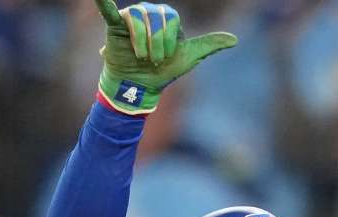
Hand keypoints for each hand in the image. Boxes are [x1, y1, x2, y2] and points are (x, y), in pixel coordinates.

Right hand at [94, 1, 236, 113]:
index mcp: (166, 17)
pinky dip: (103, 3)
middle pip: (155, 18)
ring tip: (141, 57)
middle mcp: (149, 13)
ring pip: (137, 20)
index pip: (171, 19)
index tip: (165, 58)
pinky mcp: (115, 26)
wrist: (140, 86)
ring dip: (141, 42)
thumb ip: (209, 45)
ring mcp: (131, 18)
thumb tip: (235, 39)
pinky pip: (108, 11)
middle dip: (157, 43)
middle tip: (153, 60)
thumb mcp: (189, 57)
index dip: (169, 40)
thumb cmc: (163, 70)